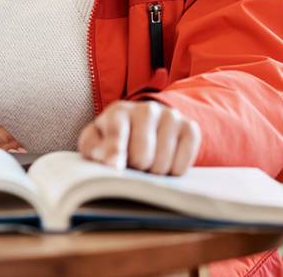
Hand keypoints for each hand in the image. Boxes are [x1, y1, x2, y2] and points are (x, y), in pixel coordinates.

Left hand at [78, 100, 200, 175]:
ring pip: (162, 164)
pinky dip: (172, 171)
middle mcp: (147, 109)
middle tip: (133, 164)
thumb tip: (105, 158)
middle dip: (136, 168)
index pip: (117, 133)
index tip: (114, 166)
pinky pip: (182, 165)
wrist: (149, 123)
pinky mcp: (190, 128)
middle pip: (142, 156)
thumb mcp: (97, 140)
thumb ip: (92, 148)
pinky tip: (165, 161)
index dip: (114, 152)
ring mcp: (171, 117)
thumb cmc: (118, 136)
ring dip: (153, 173)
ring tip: (148, 162)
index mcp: (119, 111)